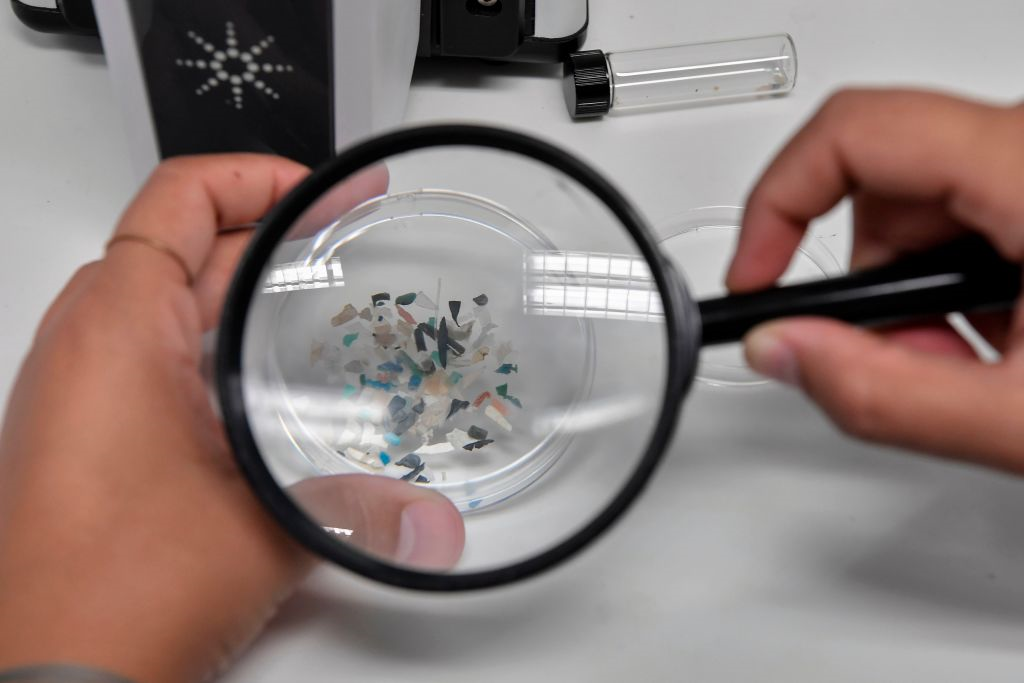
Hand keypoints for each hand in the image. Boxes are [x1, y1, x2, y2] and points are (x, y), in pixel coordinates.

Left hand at [0, 155, 463, 681]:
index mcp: (117, 331)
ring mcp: (84, 394)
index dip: (257, 175)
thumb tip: (437, 522)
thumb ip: (361, 511)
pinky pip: (158, 357)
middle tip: (347, 237)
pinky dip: (215, 344)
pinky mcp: (93, 436)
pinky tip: (270, 379)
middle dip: (272, 234)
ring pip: (171, 303)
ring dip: (241, 289)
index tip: (326, 191)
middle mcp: (88, 349)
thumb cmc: (107, 598)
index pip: (180, 199)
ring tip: (319, 295)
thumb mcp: (260, 534)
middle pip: (185, 245)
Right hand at [727, 89, 1023, 470]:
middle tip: (890, 355)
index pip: (855, 132)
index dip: (778, 202)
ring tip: (965, 366)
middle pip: (884, 181)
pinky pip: (971, 214)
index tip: (756, 273)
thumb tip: (782, 354)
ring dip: (912, 295)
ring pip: (924, 205)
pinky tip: (997, 345)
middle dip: (863, 282)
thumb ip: (886, 395)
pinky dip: (955, 285)